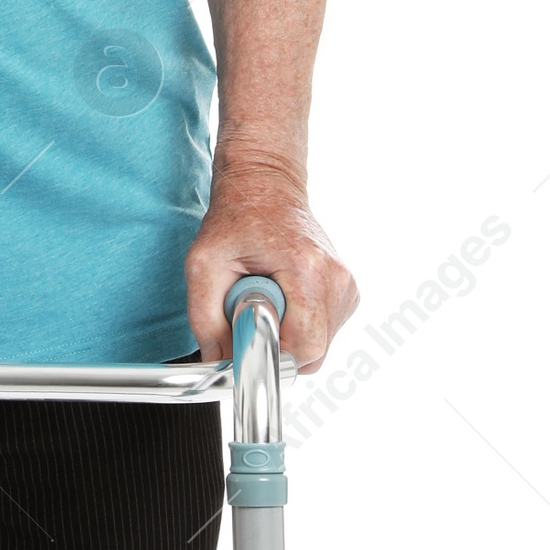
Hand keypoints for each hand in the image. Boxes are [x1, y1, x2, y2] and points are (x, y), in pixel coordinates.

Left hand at [184, 169, 356, 372]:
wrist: (266, 185)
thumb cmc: (236, 217)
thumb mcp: (203, 264)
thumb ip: (205, 319)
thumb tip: (217, 363)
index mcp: (308, 270)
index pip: (305, 347)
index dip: (271, 353)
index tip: (248, 336)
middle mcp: (336, 279)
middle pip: (313, 352)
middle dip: (277, 345)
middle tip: (252, 312)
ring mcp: (346, 285)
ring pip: (319, 344)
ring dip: (287, 334)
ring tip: (266, 298)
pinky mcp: (346, 290)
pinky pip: (323, 330)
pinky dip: (299, 324)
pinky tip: (282, 297)